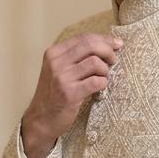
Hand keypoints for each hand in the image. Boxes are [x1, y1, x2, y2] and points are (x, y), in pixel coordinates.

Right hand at [22, 32, 122, 157]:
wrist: (41, 119)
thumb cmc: (54, 94)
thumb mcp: (58, 70)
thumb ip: (75, 57)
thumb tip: (105, 44)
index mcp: (54, 53)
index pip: (84, 38)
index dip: (104, 39)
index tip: (116, 44)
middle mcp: (56, 63)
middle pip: (90, 46)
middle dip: (108, 51)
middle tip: (114, 60)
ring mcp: (62, 78)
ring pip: (95, 63)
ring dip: (105, 70)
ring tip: (103, 77)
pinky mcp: (70, 94)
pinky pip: (96, 82)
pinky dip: (103, 83)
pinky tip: (100, 87)